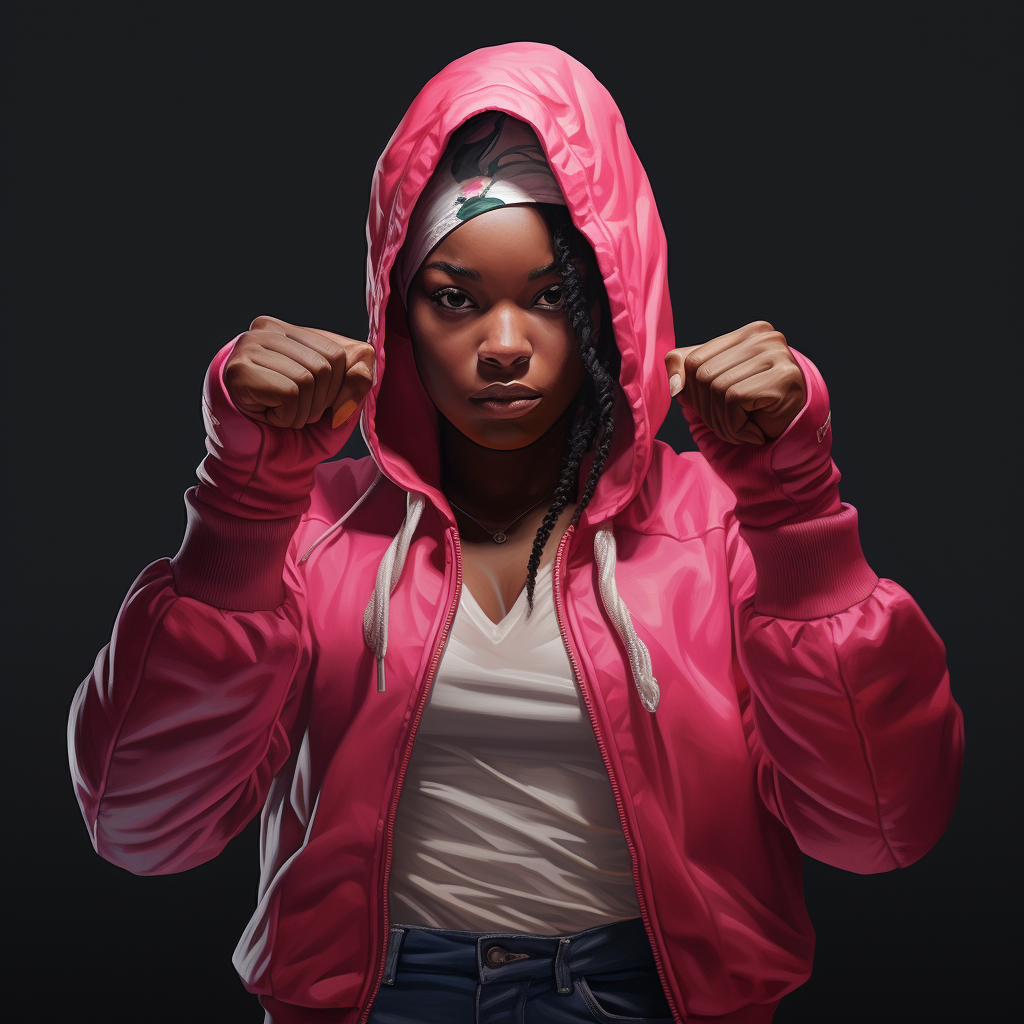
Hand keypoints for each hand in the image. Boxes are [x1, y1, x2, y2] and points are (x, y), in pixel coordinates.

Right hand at [225, 316, 375, 428]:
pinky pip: (289, 394)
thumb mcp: (338, 405)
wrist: (258, 464)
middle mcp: (267, 330)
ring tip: (281, 414)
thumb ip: (356, 382)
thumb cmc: (298, 429)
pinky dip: (286, 418)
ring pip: (308, 379)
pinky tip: (267, 416)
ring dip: (302, 413)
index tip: (321, 405)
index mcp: (293, 332)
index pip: (340, 352)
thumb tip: (362, 372)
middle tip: (297, 412)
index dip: (341, 388)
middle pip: (326, 365)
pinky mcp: (239, 370)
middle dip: (321, 403)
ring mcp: (249, 346)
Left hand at [665, 321, 805, 444]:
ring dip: (723, 423)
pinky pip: (734, 400)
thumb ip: (685, 371)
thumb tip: (674, 384)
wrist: (789, 436)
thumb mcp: (711, 387)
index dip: (693, 394)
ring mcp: (777, 354)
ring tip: (743, 429)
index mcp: (747, 333)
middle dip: (708, 410)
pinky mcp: (783, 377)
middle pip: (703, 375)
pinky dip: (736, 426)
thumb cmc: (750, 410)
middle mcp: (764, 336)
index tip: (717, 409)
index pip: (692, 360)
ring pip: (717, 388)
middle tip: (731, 424)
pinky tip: (754, 431)